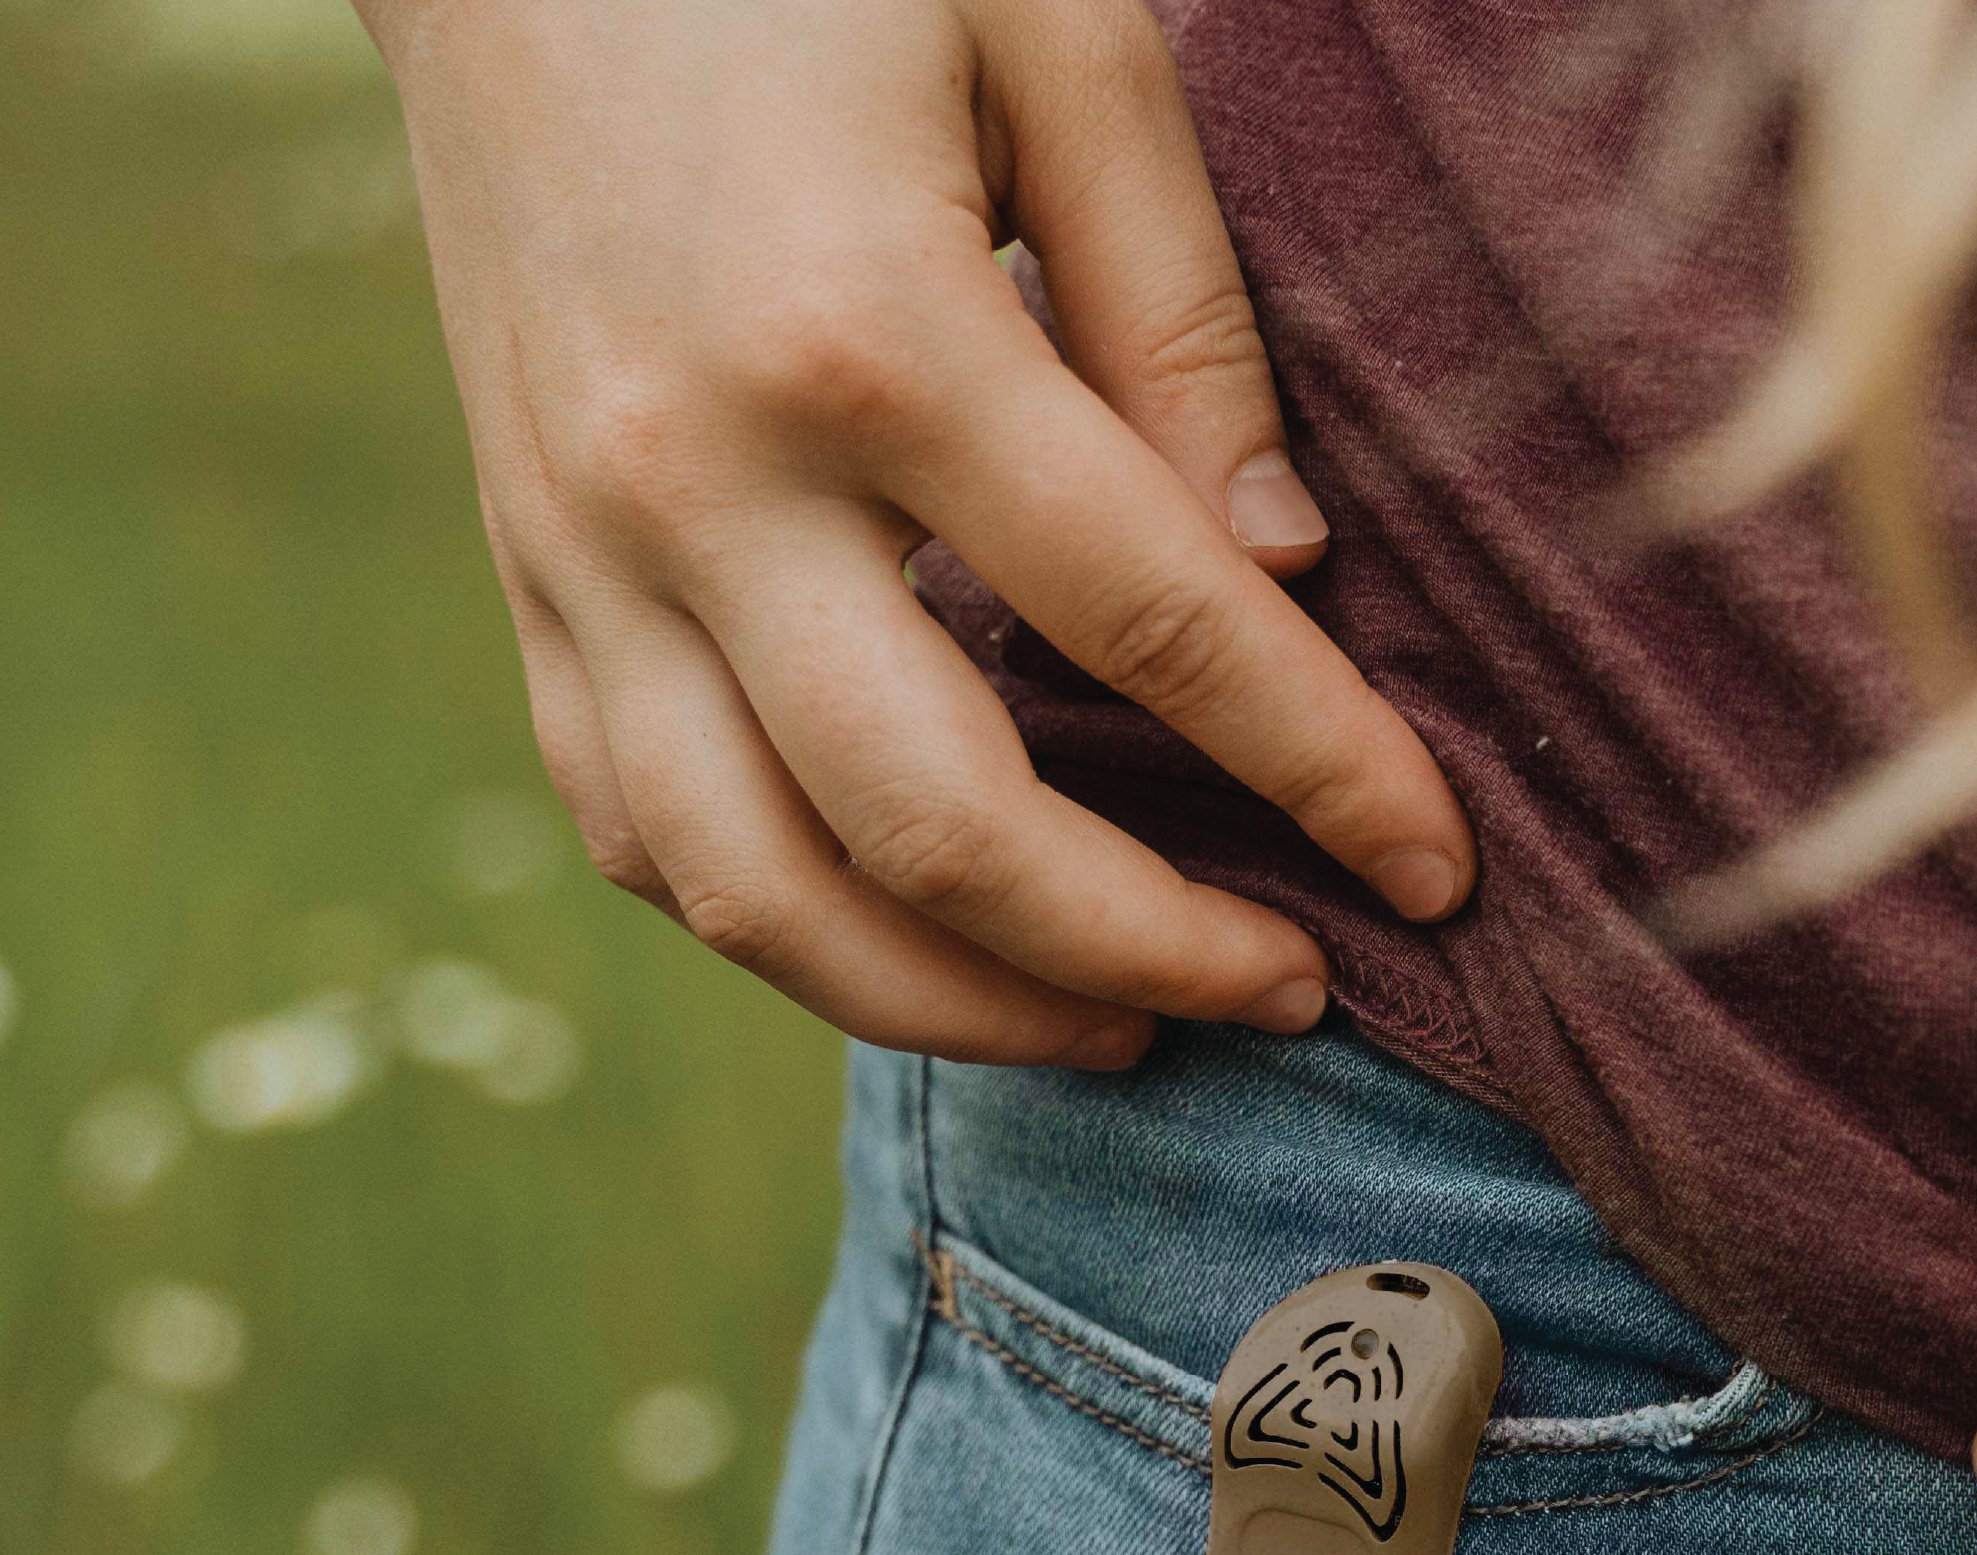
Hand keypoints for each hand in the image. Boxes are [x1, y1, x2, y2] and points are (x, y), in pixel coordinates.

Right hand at [361, 0, 1475, 1066]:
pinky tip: (928, 946)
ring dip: (969, 1012)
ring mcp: (585, 556)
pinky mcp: (529, 588)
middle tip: (1291, 991)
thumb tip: (1288, 571)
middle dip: (1150, 951)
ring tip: (1125, 1022)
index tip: (1434, 868)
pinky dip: (797, 935)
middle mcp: (700, 482)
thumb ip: (1182, 320)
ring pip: (771, 897)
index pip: (1151, 626)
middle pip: (944, 830)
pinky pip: (646, 840)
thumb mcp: (1055, 41)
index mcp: (865, 331)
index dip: (1321, 771)